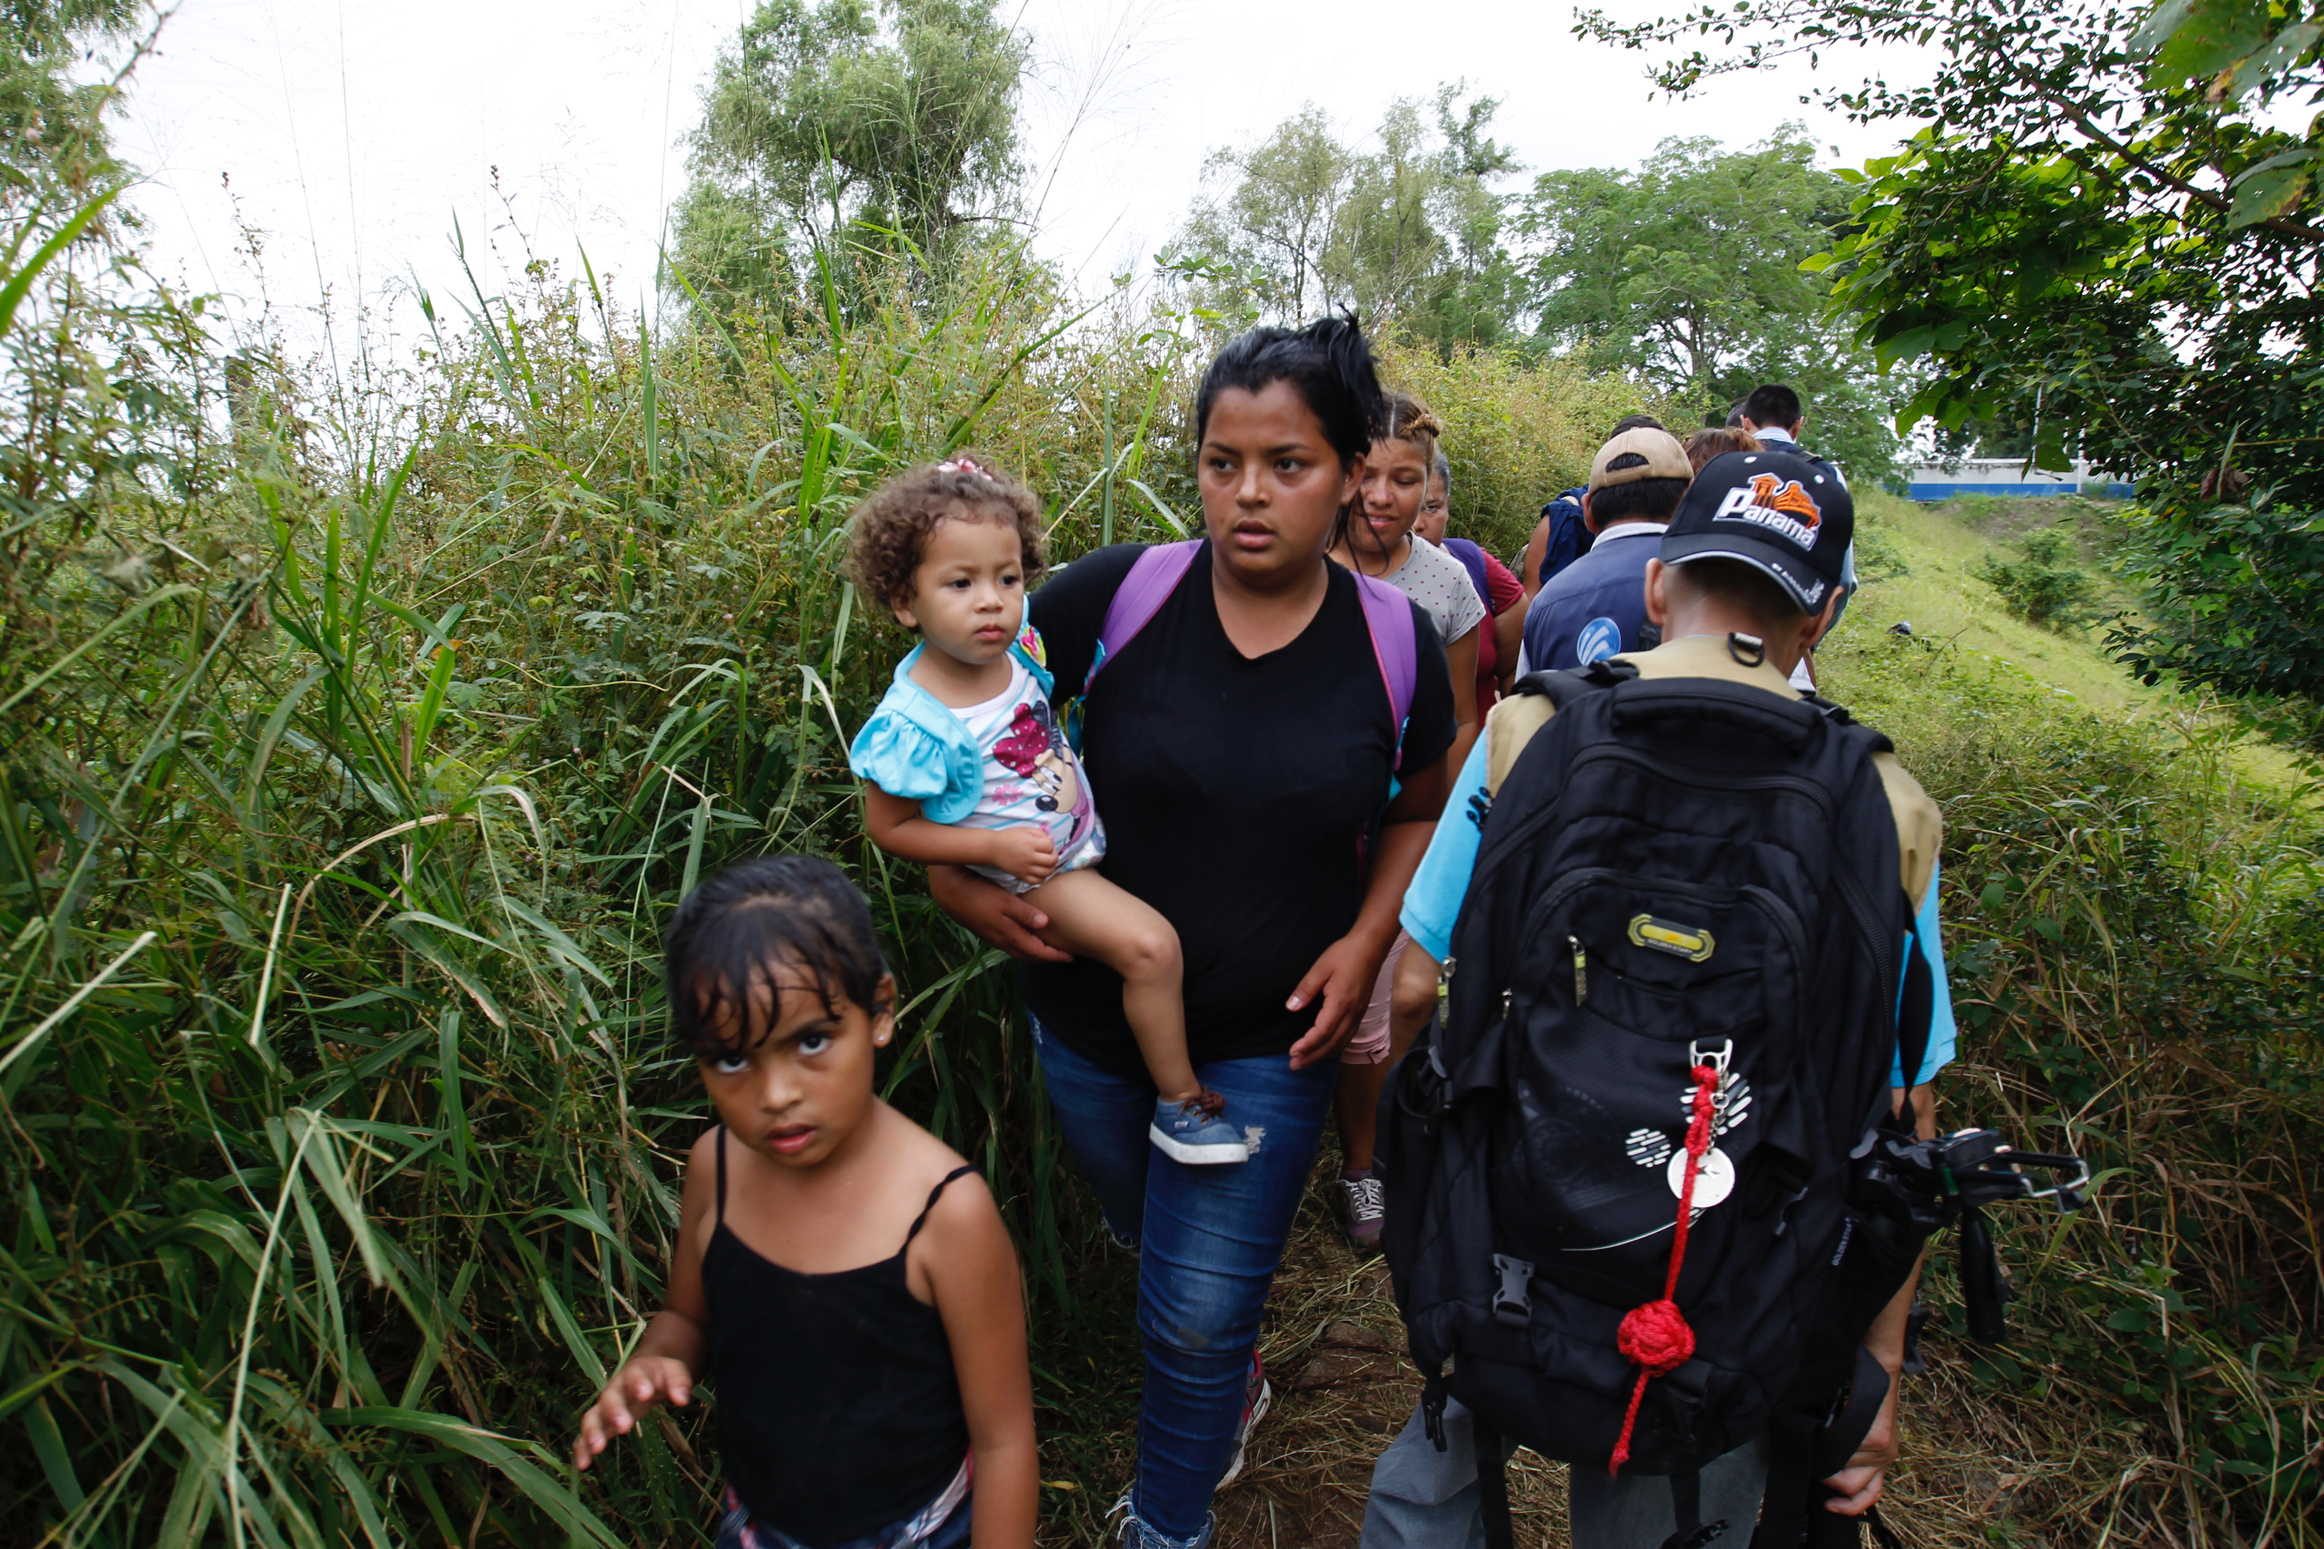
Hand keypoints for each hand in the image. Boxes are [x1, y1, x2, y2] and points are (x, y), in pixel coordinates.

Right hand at [574, 1356, 692, 1469]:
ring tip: (598, 1448)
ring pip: (592, 1417)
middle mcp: (615, 1389)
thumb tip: (683, 1399)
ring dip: (593, 1432)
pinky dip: (581, 1448)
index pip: (635, 1375)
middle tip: (624, 1425)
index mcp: (634, 1372)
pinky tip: (583, 1464)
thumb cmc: (658, 1375)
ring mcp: (604, 1407)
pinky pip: (585, 1435)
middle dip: (615, 1410)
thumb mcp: (673, 1371)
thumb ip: (678, 1381)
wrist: (643, 1373)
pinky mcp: (600, 1424)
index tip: (645, 1393)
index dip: (639, 1383)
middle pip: (610, 1398)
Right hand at [926, 864, 1072, 963]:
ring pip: (1020, 951)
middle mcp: (1003, 941)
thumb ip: (1025, 913)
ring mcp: (994, 938)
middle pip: (1029, 956)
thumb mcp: (1005, 901)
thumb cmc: (980, 894)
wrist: (951, 893)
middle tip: (1064, 955)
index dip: (1055, 955)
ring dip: (1036, 953)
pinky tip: (1028, 938)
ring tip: (1049, 949)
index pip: (1038, 952)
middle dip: (1047, 957)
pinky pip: (1012, 945)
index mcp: (1009, 936)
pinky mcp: (989, 932)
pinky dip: (1025, 946)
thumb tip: (1046, 923)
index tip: (1071, 956)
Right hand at [988, 827, 1059, 887]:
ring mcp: (1025, 868)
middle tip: (1050, 853)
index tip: (1046, 844)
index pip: (1050, 846)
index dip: (1050, 844)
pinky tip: (1040, 871)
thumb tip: (1051, 840)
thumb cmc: (1008, 837)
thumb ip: (1040, 833)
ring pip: (1047, 872)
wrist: (993, 848)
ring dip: (1051, 867)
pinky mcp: (1021, 876)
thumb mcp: (1025, 830)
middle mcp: (1029, 857)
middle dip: (1054, 856)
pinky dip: (1042, 877)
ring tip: (1046, 863)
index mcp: (1030, 844)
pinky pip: (1037, 881)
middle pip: (1052, 860)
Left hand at [1284, 930, 1389, 1068]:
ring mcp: (1358, 1015)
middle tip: (1294, 1065)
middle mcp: (1352, 1013)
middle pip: (1332, 1044)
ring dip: (1323, 1056)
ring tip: (1305, 1062)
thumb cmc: (1345, 954)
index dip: (1308, 1045)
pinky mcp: (1360, 1013)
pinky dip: (1334, 1048)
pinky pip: (1347, 1038)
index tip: (1293, 1052)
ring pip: (1341, 1044)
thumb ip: (1305, 989)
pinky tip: (1324, 1050)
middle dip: (1312, 1057)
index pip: (1323, 1032)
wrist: (1371, 947)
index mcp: (1341, 1003)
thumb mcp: (1320, 968)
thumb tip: (1291, 1008)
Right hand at [1820, 1371, 1899, 1515]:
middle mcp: (1884, 1456)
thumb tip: (1822, 1461)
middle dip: (1826, 1476)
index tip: (1829, 1504)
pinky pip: (1843, 1454)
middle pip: (1850, 1488)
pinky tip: (1823, 1435)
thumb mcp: (1859, 1425)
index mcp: (1881, 1456)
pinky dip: (1829, 1447)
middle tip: (1816, 1455)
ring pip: (1841, 1470)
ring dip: (1824, 1454)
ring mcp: (1882, 1450)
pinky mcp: (1877, 1439)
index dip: (1849, 1507)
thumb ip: (1848, 1446)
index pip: (1869, 1494)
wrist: (1876, 1364)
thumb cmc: (1859, 1390)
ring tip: (1819, 1431)